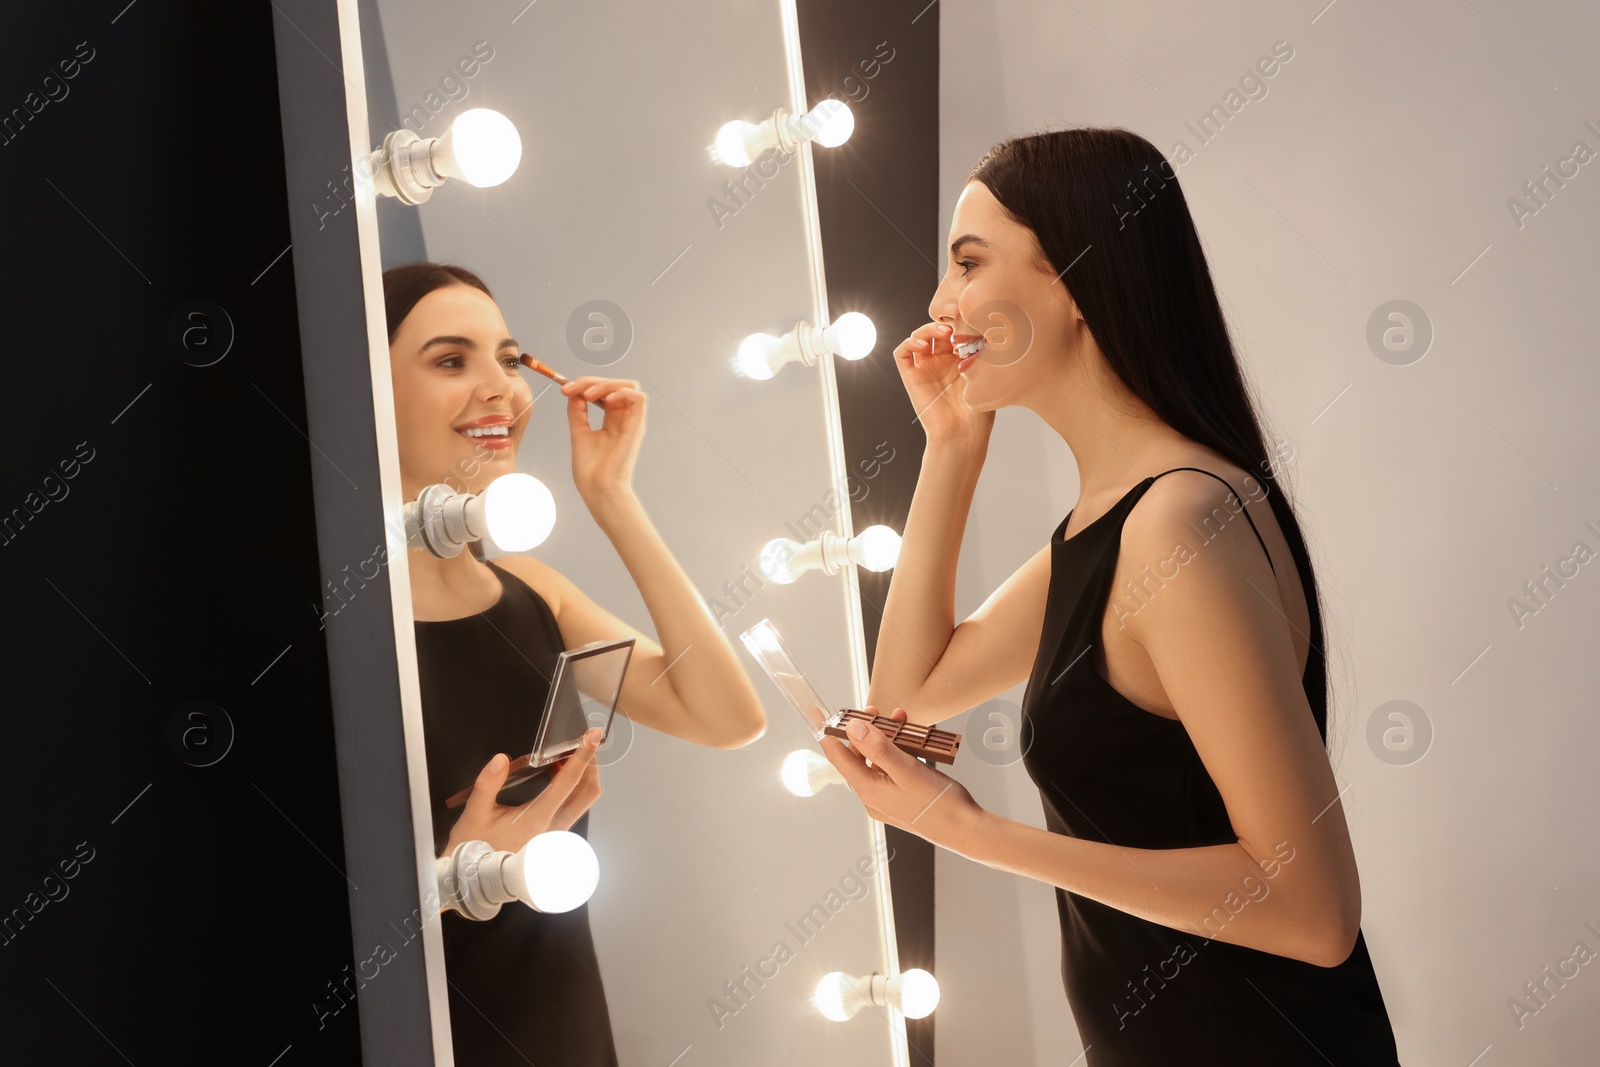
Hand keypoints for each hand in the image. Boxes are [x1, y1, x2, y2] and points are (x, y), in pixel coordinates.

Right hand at [442, 728, 603, 856]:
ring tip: (563, 758)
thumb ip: (488, 783)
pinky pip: (574, 807)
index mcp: (537, 819)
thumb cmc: (474, 848)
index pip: (568, 782)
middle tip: (581, 744)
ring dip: (582, 776)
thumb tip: (501, 759)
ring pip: (584, 801)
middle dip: (590, 764)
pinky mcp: (555, 837)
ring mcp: (558, 834)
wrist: (474, 881)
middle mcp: (554, 827)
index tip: (592, 737)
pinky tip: (555, 777)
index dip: (582, 756)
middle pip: (588, 792)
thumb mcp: (475, 813)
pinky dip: (573, 788)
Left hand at [559, 376, 646, 505]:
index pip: (604, 392)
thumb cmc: (591, 472)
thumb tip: (573, 392)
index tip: (565, 389)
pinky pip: (639, 398)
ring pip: (629, 386)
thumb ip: (577, 412)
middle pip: (616, 385)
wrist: (598, 490)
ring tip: (587, 394)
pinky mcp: (637, 427)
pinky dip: (621, 392)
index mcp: (612, 422)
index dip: (586, 385)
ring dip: (606, 384)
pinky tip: (604, 400)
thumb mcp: (579, 433)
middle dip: (592, 381)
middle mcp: (624, 420)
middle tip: (572, 388)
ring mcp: (632, 422)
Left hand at [817, 705, 985, 853]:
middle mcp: (872, 797)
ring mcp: (886, 800)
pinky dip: (895, 753)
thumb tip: (852, 729)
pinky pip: (889, 771)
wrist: (965, 830)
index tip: (816, 713)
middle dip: (863, 731)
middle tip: (874, 710)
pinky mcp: (900, 800)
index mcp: (868, 790)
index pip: (837, 757)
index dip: (826, 732)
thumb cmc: (940, 804)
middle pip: (856, 758)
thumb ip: (878, 749)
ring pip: (875, 762)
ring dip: (884, 739)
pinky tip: (909, 741)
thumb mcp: (907, 770)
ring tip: (898, 719)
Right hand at [892, 322, 994, 446]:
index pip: (955, 331)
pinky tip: (923, 345)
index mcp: (960, 361)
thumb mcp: (986, 377)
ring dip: (927, 328)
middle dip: (946, 322)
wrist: (962, 435)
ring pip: (918, 336)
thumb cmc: (978, 413)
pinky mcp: (911, 377)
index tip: (972, 321)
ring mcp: (925, 369)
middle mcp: (941, 362)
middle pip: (937, 330)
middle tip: (958, 324)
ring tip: (944, 332)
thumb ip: (982, 353)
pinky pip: (902, 353)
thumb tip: (984, 328)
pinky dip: (909, 343)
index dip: (960, 322)